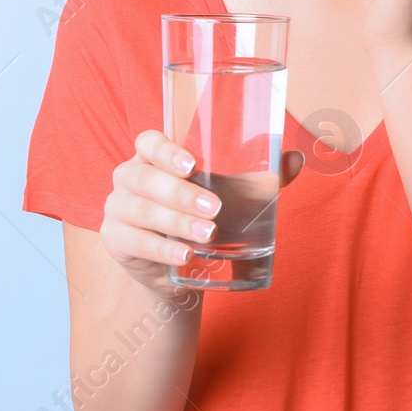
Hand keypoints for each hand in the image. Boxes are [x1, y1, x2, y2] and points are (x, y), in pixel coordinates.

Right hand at [101, 129, 304, 298]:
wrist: (180, 268)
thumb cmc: (204, 217)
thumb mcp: (233, 197)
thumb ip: (263, 179)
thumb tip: (296, 159)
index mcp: (153, 157)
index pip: (148, 141)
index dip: (166, 150)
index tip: (193, 164)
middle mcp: (129, 177)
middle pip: (145, 177)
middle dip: (180, 193)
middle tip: (216, 209)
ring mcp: (118, 208)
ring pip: (140, 210)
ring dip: (176, 222)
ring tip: (208, 235)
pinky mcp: (115, 240)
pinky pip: (135, 242)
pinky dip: (162, 250)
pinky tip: (185, 256)